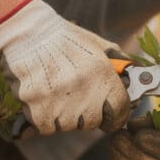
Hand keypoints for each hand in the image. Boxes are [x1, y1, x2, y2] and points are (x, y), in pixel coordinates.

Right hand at [0, 0, 130, 134]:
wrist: (26, 32)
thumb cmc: (62, 38)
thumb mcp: (96, 45)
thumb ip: (116, 65)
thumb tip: (132, 79)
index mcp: (101, 74)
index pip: (119, 110)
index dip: (115, 115)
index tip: (110, 117)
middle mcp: (83, 90)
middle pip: (91, 122)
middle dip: (85, 114)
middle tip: (73, 97)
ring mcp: (60, 102)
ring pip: (67, 126)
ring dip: (62, 116)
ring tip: (54, 92)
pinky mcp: (37, 109)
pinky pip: (46, 127)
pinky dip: (43, 118)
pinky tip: (42, 99)